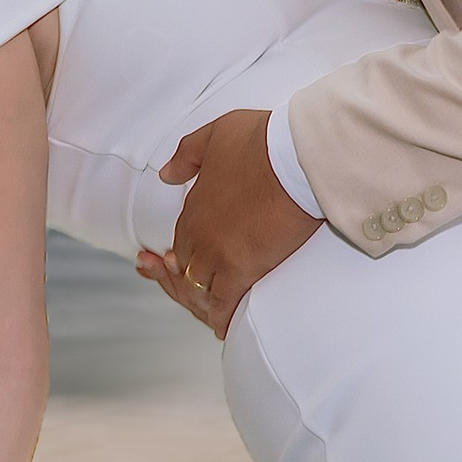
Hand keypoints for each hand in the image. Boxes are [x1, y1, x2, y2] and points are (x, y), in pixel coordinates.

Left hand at [137, 108, 319, 335]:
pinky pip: (224, 304)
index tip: (181, 261)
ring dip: (203, 301)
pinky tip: (223, 326)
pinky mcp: (244, 270)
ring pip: (200, 290)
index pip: (179, 241)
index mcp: (192, 208)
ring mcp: (219, 255)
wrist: (295, 156)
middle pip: (186, 269)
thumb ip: (187, 155)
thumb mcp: (214, 135)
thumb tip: (166, 174)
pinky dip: (221, 317)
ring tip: (208, 312)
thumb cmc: (262, 141)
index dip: (180, 254)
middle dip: (185, 280)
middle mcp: (199, 235)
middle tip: (196, 290)